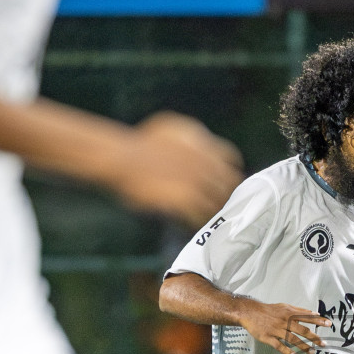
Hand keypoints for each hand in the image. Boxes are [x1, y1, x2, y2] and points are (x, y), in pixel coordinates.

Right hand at [111, 112, 242, 226]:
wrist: (122, 159)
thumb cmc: (141, 143)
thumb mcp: (174, 129)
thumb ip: (194, 138)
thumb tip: (203, 145)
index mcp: (205, 145)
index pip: (232, 161)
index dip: (227, 173)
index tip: (222, 182)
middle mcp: (206, 163)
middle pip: (229, 185)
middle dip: (224, 195)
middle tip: (215, 204)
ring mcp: (197, 182)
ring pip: (217, 203)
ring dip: (212, 211)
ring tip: (205, 218)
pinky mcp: (185, 200)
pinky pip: (201, 217)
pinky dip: (198, 222)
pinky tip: (192, 224)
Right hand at [238, 300, 329, 353]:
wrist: (250, 312)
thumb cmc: (269, 310)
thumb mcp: (285, 306)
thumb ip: (299, 310)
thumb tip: (314, 313)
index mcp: (289, 313)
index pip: (307, 317)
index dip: (318, 321)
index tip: (329, 324)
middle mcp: (284, 321)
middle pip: (302, 330)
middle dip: (314, 337)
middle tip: (323, 343)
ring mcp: (276, 330)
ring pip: (292, 339)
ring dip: (303, 346)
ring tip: (312, 352)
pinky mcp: (268, 338)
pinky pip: (279, 346)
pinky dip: (287, 351)